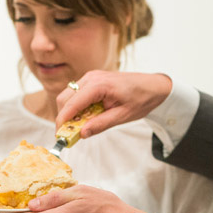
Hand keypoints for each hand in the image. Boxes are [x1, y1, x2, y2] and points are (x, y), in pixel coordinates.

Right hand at [55, 71, 172, 138]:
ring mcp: (91, 77)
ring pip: (68, 96)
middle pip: (64, 98)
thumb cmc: (141, 99)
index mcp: (99, 85)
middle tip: (69, 134)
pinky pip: (76, 94)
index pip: (72, 103)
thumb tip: (81, 133)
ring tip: (81, 126)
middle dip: (63, 117)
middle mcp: (91, 78)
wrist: (153, 86)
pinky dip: (76, 107)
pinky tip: (87, 116)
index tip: (59, 136)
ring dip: (69, 112)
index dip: (62, 121)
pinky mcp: (92, 80)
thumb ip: (101, 124)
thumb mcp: (122, 116)